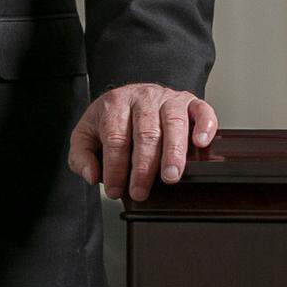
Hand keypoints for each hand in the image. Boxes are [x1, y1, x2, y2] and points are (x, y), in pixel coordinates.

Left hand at [68, 83, 217, 201]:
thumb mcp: (86, 134)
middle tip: (140, 190)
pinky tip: (201, 143)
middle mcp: (143, 97)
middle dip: (143, 166)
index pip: (115, 137)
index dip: (114, 167)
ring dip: (173, 152)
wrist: (131, 95)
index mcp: (115, 104)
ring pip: (174, 122)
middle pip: (146, 132)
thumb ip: (81, 155)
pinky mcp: (190, 101)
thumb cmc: (112, 120)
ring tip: (170, 176)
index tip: (114, 189)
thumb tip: (91, 175)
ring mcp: (168, 98)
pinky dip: (205, 125)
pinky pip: (202, 109)